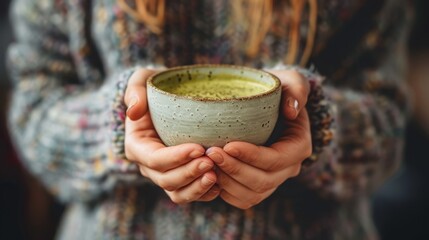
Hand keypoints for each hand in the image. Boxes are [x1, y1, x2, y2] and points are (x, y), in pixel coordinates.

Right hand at [124, 68, 219, 203]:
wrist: (167, 101)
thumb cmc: (155, 88)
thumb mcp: (142, 81)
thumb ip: (135, 92)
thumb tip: (134, 112)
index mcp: (137, 145)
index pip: (154, 159)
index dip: (176, 157)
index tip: (198, 148)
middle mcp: (148, 165)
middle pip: (167, 180)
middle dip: (189, 173)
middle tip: (211, 161)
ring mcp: (164, 174)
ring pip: (178, 193)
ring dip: (197, 188)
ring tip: (217, 175)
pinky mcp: (180, 179)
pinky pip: (189, 194)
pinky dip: (204, 194)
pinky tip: (220, 185)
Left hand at [206, 70, 311, 208]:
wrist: (269, 105)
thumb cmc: (278, 91)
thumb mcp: (291, 81)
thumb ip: (296, 90)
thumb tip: (291, 110)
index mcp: (298, 146)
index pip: (275, 159)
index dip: (251, 156)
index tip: (228, 144)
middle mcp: (289, 168)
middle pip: (262, 181)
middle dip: (234, 169)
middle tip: (210, 152)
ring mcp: (274, 180)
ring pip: (252, 194)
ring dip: (227, 182)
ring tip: (207, 163)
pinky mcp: (258, 186)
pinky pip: (243, 199)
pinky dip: (225, 192)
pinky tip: (210, 174)